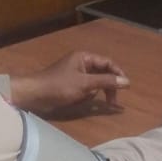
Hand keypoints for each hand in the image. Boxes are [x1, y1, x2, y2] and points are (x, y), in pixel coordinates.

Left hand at [9, 51, 128, 115]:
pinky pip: (85, 90)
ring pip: (94, 84)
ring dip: (93, 93)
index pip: (107, 63)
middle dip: (106, 87)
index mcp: (84, 57)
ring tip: (84, 98)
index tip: (126, 87)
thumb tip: (126, 81)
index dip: (118, 74)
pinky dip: (85, 96)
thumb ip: (106, 81)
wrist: (35, 95)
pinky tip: (77, 100)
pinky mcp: (71, 85)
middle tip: (112, 102)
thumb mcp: (85, 84)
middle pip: (102, 74)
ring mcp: (76, 74)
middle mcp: (81, 63)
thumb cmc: (60, 86)